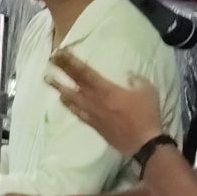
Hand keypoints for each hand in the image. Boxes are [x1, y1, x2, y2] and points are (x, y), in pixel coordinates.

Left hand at [47, 53, 165, 157]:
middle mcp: (94, 100)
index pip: (83, 72)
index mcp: (106, 89)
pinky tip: (63, 101)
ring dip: (59, 88)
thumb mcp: (147, 90)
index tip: (59, 52)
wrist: (143, 143)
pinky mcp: (93, 125)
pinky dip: (68, 105)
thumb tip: (128, 75)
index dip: (70, 61)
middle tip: (49, 60)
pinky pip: (76, 112)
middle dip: (61, 69)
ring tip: (48, 79)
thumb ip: (136, 80)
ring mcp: (91, 113)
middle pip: (73, 82)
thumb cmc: (146, 115)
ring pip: (70, 98)